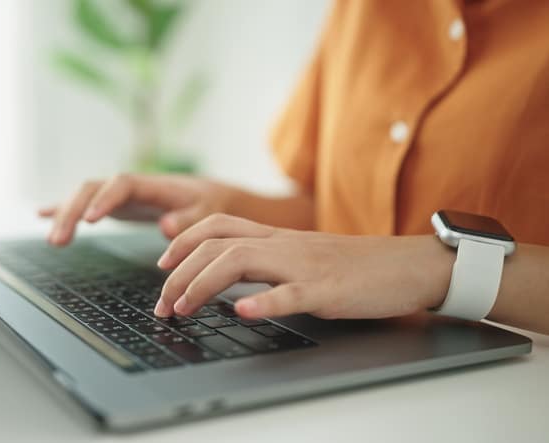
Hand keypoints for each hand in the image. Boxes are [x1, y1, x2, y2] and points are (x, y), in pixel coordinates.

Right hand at [39, 174, 242, 245]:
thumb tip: (165, 227)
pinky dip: (63, 208)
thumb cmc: (206, 205)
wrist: (206, 195)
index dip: (104, 200)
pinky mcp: (112, 204)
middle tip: (59, 240)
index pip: (120, 185)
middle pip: (91, 189)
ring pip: (83, 196)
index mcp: (150, 184)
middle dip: (72, 211)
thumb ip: (187, 221)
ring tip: (54, 241)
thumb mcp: (205, 214)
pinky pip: (83, 203)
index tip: (90, 220)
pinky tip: (42, 215)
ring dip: (65, 214)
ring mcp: (117, 194)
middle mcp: (128, 185)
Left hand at [154, 214, 454, 319]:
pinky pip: (290, 293)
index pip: (216, 226)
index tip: (162, 267)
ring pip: (241, 262)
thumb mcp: (300, 257)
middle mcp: (282, 244)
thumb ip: (265, 261)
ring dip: (204, 285)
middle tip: (163, 305)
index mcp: (275, 236)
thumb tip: (224, 281)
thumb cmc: (352, 266)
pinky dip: (263, 302)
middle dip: (179, 273)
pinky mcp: (326, 289)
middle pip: (217, 246)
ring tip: (183, 307)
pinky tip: (242, 312)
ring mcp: (303, 265)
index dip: (182, 242)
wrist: (406, 265)